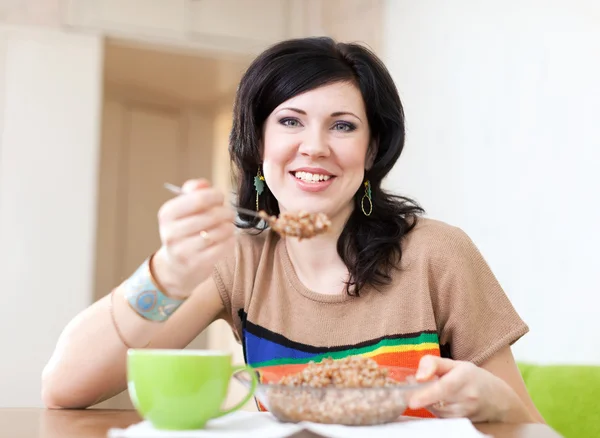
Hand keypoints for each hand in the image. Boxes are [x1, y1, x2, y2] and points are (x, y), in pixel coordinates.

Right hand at [151, 179, 235, 297]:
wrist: (177, 266)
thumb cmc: (186, 230)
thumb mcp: (184, 209)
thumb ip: (194, 191)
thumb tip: (203, 184)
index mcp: (167, 214)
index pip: (198, 199)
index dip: (215, 196)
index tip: (220, 198)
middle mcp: (171, 232)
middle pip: (211, 216)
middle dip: (226, 212)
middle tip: (230, 213)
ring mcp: (183, 250)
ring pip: (218, 232)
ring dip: (229, 226)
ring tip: (229, 226)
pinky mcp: (196, 264)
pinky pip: (223, 247)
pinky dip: (230, 240)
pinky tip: (228, 238)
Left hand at [408, 355, 519, 422]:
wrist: (498, 400)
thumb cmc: (473, 378)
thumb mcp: (455, 364)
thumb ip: (432, 364)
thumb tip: (417, 376)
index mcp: (464, 378)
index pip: (444, 387)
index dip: (427, 395)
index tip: (413, 401)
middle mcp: (466, 398)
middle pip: (434, 401)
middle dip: (420, 395)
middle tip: (415, 387)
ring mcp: (464, 414)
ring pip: (435, 410)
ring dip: (428, 402)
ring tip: (436, 393)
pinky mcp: (460, 424)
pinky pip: (440, 416)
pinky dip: (435, 409)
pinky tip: (442, 402)